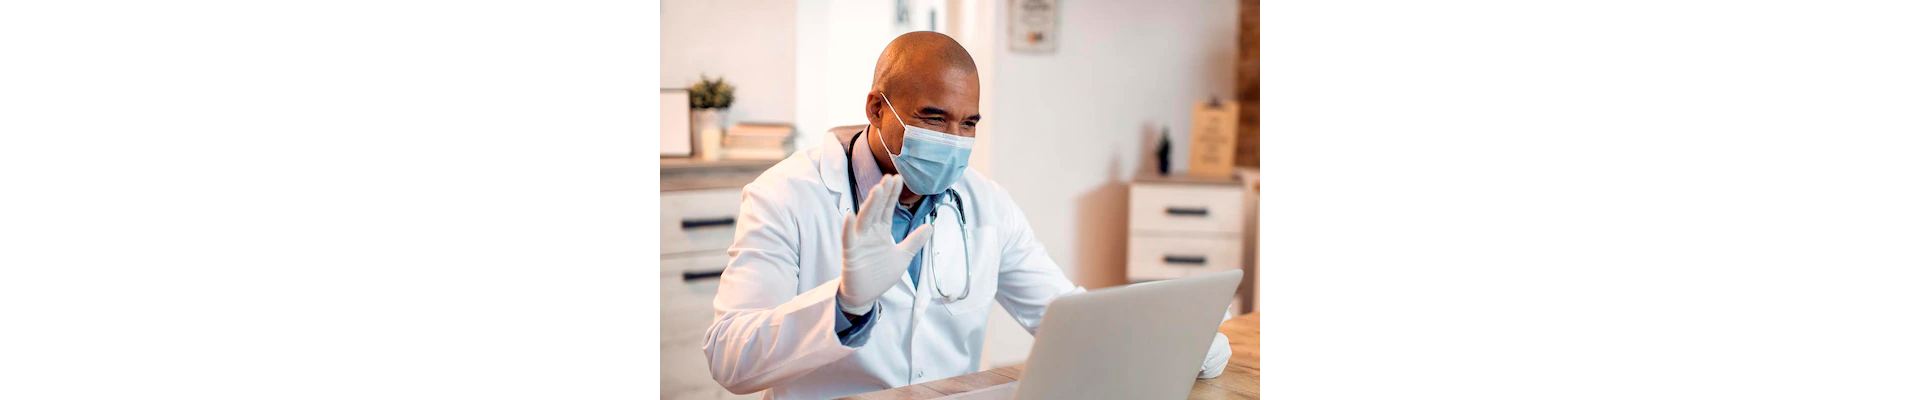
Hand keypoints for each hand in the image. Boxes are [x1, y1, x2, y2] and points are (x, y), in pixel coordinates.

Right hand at [837, 175, 931, 314]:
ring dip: (870, 205)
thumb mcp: (903, 256)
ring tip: (877, 189)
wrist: (865, 296)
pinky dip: (847, 227)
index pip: (887, 209)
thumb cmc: (880, 275)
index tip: (898, 179)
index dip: (892, 195)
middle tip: (889, 178)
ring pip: (864, 219)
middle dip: (883, 194)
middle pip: (876, 210)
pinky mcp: (850, 253)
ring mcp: (858, 242)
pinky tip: (849, 215)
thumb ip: (914, 241)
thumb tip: (930, 226)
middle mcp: (869, 233)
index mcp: (881, 231)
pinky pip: (848, 239)